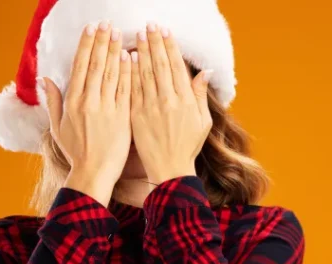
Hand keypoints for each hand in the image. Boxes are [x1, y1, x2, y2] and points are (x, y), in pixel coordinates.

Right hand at [43, 21, 131, 205]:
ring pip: (111, 74)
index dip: (86, 46)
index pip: (80, 66)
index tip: (91, 29)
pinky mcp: (122, 117)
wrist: (93, 173)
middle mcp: (88, 102)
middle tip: (107, 24)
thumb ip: (53, 101)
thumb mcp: (58, 127)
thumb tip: (45, 79)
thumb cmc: (76, 152)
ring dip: (115, 51)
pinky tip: (131, 57)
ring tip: (119, 33)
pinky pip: (126, 90)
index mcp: (72, 101)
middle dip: (102, 42)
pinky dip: (128, 72)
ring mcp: (106, 109)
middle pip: (96, 65)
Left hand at [130, 23, 213, 183]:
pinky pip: (132, 89)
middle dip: (154, 43)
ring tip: (137, 35)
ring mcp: (150, 108)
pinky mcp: (136, 116)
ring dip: (141, 52)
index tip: (165, 31)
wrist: (170, 170)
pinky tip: (126, 58)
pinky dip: (129, 72)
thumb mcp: (203, 122)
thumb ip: (201, 95)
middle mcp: (168, 101)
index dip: (170, 47)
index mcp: (186, 101)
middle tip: (149, 25)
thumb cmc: (188, 147)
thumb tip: (204, 72)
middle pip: (159, 65)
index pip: (176, 67)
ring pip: (144, 74)